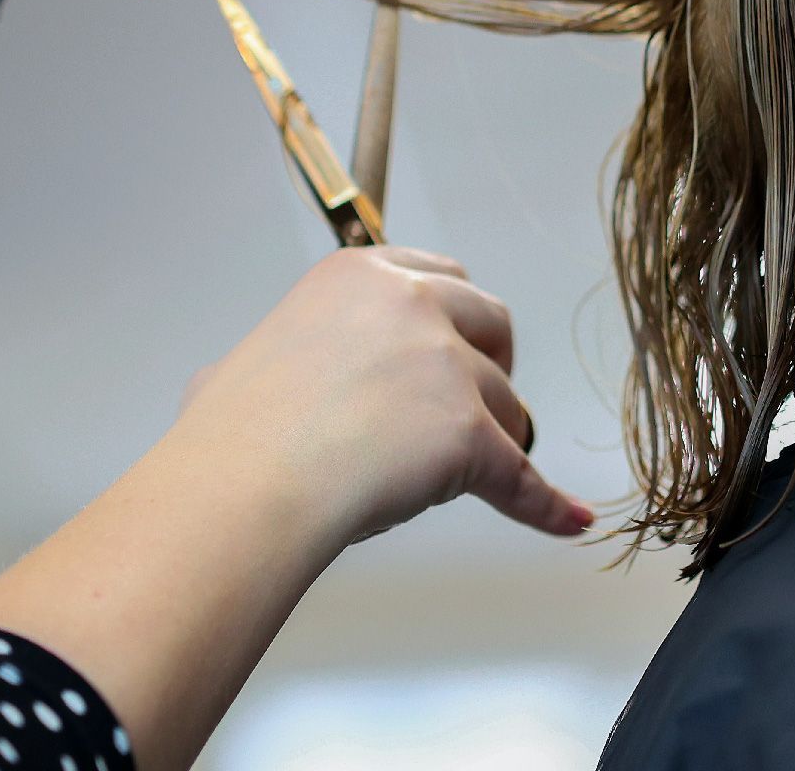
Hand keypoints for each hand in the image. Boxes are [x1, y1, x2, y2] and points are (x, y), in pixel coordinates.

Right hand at [172, 246, 594, 546]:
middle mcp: (412, 304)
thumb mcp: (240, 364)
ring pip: (507, 404)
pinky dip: (544, 503)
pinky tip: (567, 519)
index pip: (442, 277)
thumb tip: (238, 381)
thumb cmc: (227, 438)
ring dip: (495, 438)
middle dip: (492, 362)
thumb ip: (273, 360)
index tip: (457, 345)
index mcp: (360, 276)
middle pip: (491, 323)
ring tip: (461, 478)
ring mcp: (446, 366)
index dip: (457, 318)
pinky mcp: (469, 433)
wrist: (239, 488)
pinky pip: (520, 476)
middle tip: (475, 403)